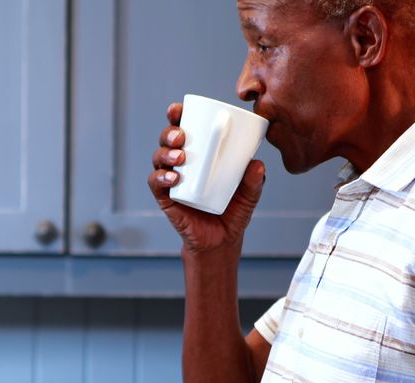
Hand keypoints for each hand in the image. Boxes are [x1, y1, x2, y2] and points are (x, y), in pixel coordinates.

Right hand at [148, 102, 266, 253]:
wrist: (221, 241)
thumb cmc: (233, 211)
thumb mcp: (249, 194)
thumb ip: (254, 180)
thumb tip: (257, 164)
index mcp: (200, 155)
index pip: (185, 129)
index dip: (178, 116)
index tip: (179, 109)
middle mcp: (182, 164)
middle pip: (167, 140)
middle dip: (170, 132)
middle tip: (182, 136)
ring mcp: (172, 181)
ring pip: (159, 159)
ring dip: (166, 153)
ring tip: (180, 156)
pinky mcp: (166, 199)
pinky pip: (157, 184)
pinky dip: (161, 178)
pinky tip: (173, 177)